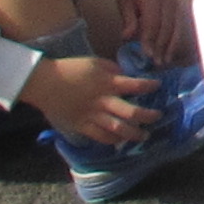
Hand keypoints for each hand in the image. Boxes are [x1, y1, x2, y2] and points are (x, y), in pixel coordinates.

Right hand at [26, 52, 159, 145]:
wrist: (44, 83)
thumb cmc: (70, 69)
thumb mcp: (95, 63)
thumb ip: (113, 70)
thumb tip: (126, 77)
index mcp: (108, 83)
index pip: (136, 85)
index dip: (150, 86)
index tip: (158, 86)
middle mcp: (103, 101)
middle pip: (132, 112)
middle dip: (148, 116)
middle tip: (158, 117)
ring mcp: (92, 116)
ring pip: (118, 129)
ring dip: (134, 134)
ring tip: (144, 135)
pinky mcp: (82, 126)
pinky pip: (101, 137)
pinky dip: (113, 140)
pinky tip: (121, 140)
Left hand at [108, 0, 194, 64]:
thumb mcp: (123, 2)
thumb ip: (128, 20)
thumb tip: (128, 38)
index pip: (152, 24)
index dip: (150, 41)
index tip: (147, 56)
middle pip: (166, 28)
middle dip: (161, 47)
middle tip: (156, 63)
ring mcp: (175, 1)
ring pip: (175, 28)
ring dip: (170, 46)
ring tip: (165, 61)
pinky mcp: (178, 4)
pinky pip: (178, 24)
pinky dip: (175, 38)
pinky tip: (170, 50)